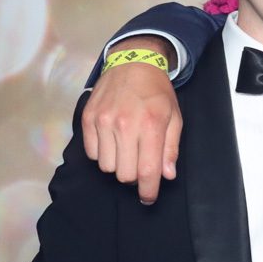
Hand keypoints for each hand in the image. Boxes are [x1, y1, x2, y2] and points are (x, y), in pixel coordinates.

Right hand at [82, 37, 181, 203]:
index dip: (148, 191)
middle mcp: (124, 124)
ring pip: (107, 167)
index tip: (148, 198)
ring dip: (118, 164)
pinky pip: (92, 154)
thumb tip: (166, 175)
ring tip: (126, 148)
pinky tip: (113, 140)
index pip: (147, 170)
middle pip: (124, 174)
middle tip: (140, 163)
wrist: (133, 63)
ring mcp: (103, 122)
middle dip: (134, 176)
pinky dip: (103, 153)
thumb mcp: (174, 117)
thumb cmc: (157, 92)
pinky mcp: (88, 119)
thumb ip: (170, 148)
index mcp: (150, 125)